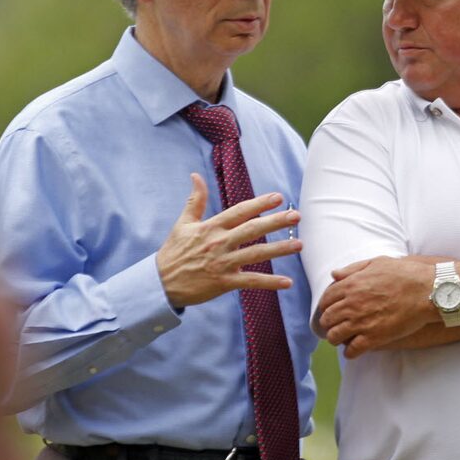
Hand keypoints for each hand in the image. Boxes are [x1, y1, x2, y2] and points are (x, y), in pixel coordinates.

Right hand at [157, 174, 300, 306]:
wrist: (160, 284)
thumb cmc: (173, 252)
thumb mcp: (182, 223)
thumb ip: (194, 200)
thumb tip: (195, 175)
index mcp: (211, 227)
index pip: (239, 211)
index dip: (259, 204)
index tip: (278, 197)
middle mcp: (220, 243)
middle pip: (253, 230)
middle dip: (276, 222)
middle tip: (296, 215)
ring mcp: (223, 263)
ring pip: (256, 254)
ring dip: (279, 249)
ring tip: (299, 244)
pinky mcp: (224, 282)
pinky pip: (251, 281)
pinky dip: (270, 282)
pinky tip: (287, 282)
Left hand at [318, 256, 434, 357]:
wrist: (427, 291)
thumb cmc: (405, 274)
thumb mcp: (377, 262)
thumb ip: (353, 268)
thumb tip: (334, 275)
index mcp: (351, 285)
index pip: (326, 299)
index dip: (325, 306)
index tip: (329, 310)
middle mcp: (352, 304)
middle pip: (327, 319)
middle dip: (328, 323)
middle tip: (334, 325)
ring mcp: (362, 322)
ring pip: (335, 336)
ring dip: (336, 338)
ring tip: (342, 338)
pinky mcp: (374, 338)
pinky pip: (352, 350)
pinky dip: (350, 352)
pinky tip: (354, 350)